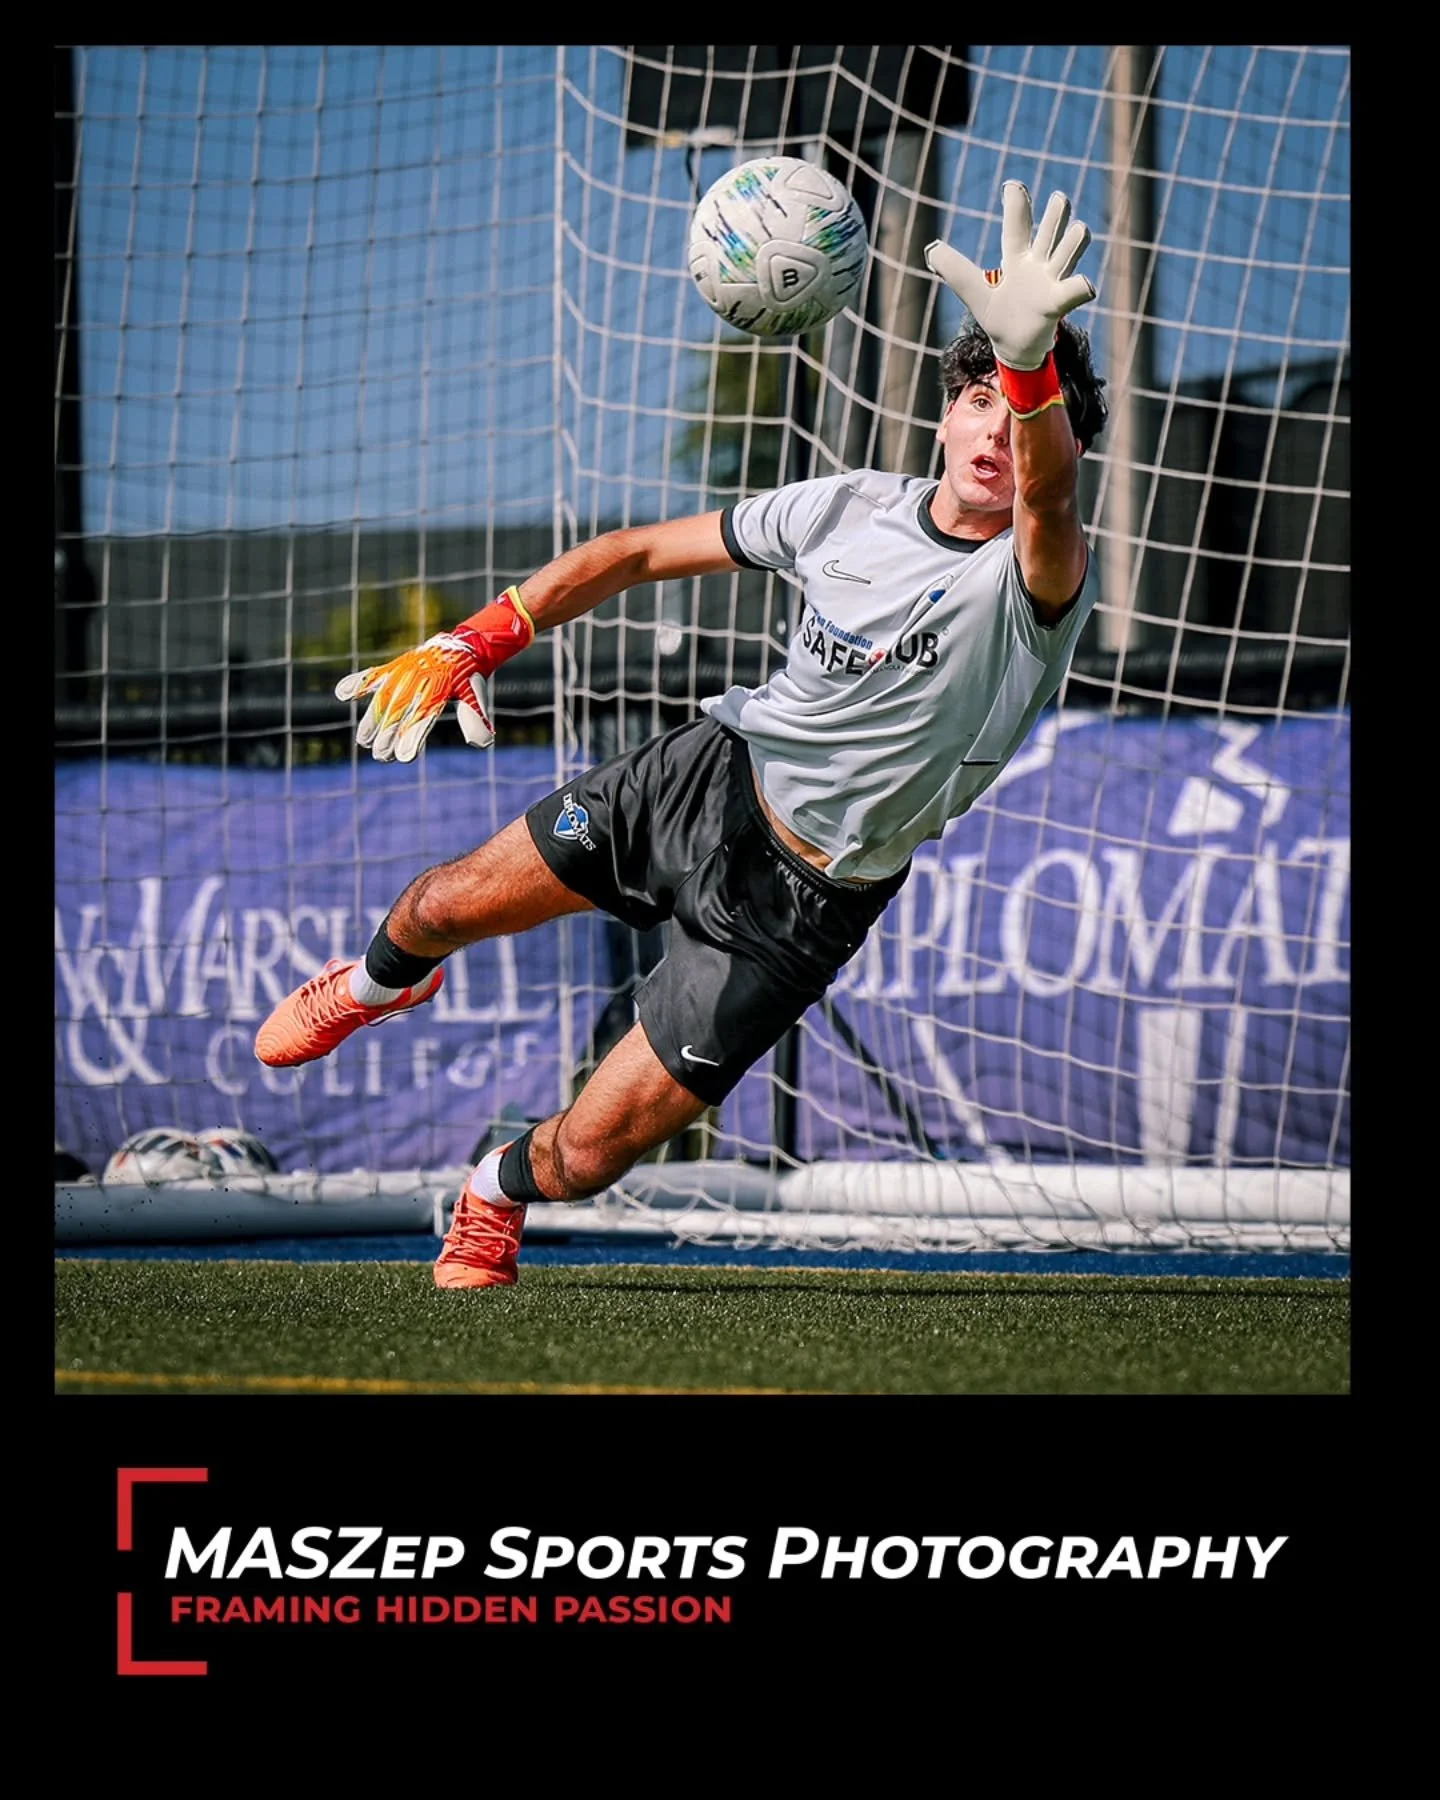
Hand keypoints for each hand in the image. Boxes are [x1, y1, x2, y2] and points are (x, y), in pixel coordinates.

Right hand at [335, 588, 533, 762]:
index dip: (412, 738)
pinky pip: (374, 675)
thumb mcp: (476, 696)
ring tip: (363, 741)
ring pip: (384, 699)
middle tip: (381, 756)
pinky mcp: (394, 668)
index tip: (403, 757)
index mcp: (438, 692)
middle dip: (389, 735)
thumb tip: (482, 744)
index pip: (423, 719)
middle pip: (399, 714)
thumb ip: (475, 719)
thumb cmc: (468, 678)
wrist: (461, 646)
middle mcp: (418, 683)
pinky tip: (341, 694)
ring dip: (372, 720)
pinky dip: (358, 682)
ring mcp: (404, 674)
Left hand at [925, 181, 1095, 369]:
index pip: (1018, 225)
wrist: (1015, 350)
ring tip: (1079, 231)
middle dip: (1058, 213)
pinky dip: (1081, 287)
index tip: (1012, 184)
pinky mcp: (1059, 303)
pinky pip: (1075, 290)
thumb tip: (930, 250)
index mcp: (1017, 258)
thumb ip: (955, 270)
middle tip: (1059, 199)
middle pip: (1052, 229)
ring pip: (1070, 248)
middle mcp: (1038, 264)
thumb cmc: (999, 316)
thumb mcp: (974, 291)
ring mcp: (1052, 281)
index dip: (1016, 203)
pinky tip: (1085, 285)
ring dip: (1074, 240)